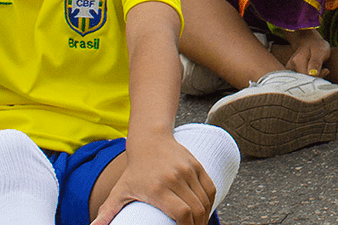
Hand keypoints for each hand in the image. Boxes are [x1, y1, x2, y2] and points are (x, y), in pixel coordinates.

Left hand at [91, 134, 214, 224]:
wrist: (150, 141)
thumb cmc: (134, 171)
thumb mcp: (119, 191)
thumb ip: (107, 212)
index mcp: (157, 188)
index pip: (181, 213)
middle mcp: (175, 178)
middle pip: (196, 209)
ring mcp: (188, 170)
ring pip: (205, 199)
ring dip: (205, 215)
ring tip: (199, 224)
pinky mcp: (197, 165)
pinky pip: (210, 188)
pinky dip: (211, 202)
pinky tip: (206, 211)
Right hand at [284, 29, 330, 77]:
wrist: (310, 42)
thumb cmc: (317, 46)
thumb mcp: (320, 52)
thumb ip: (316, 63)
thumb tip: (312, 74)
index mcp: (297, 61)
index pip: (307, 77)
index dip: (318, 77)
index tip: (326, 70)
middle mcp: (290, 67)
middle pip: (304, 81)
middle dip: (315, 79)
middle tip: (324, 70)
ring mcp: (289, 71)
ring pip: (303, 82)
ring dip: (313, 79)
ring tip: (319, 69)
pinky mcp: (291, 74)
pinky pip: (301, 81)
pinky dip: (309, 79)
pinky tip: (314, 73)